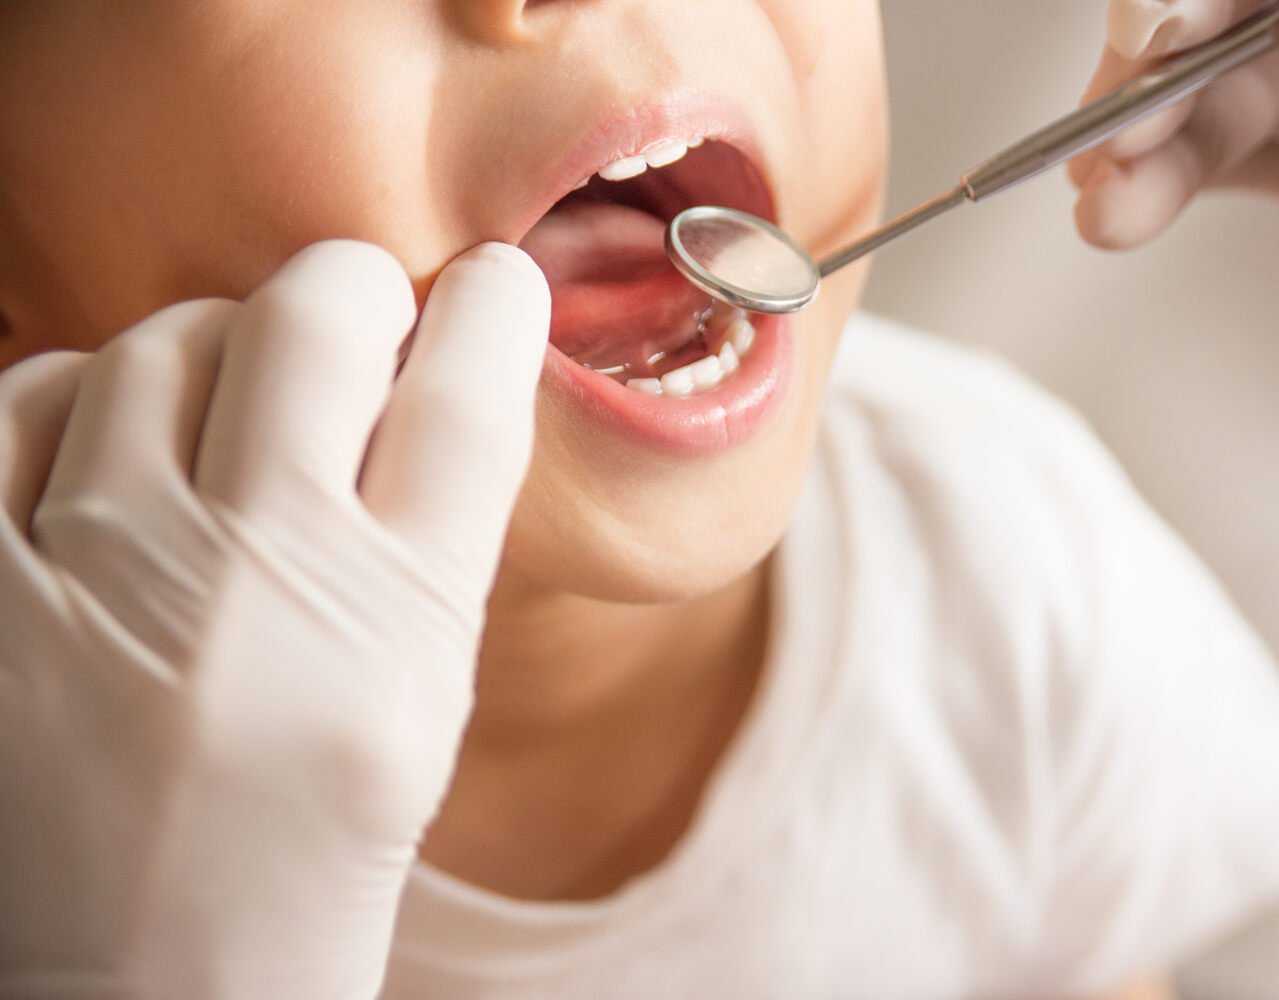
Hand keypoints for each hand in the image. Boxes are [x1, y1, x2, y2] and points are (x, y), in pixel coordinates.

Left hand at [0, 240, 549, 998]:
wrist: (148, 984)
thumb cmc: (310, 842)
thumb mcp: (421, 697)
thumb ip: (429, 535)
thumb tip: (427, 362)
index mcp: (402, 628)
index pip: (471, 396)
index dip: (495, 308)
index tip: (491, 285)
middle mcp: (259, 584)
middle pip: (316, 317)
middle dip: (349, 290)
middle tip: (352, 319)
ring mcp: (103, 579)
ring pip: (165, 341)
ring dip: (212, 354)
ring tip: (220, 418)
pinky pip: (27, 398)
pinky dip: (77, 401)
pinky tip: (105, 460)